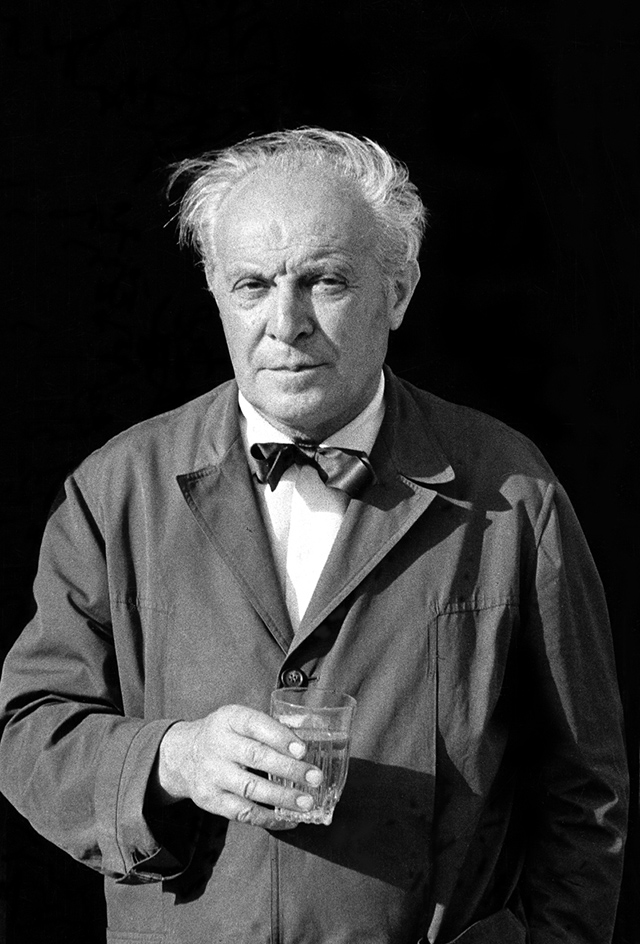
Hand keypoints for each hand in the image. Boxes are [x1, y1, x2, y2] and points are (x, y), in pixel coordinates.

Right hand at [153, 704, 322, 829]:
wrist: (183, 755)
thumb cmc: (224, 735)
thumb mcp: (238, 719)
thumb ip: (268, 727)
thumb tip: (307, 742)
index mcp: (229, 719)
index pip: (256, 725)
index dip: (280, 738)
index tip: (303, 750)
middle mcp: (218, 745)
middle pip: (256, 757)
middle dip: (289, 769)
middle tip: (314, 778)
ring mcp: (212, 774)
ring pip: (250, 788)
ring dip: (282, 797)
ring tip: (306, 803)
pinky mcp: (210, 800)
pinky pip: (242, 812)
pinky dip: (268, 818)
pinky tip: (288, 818)